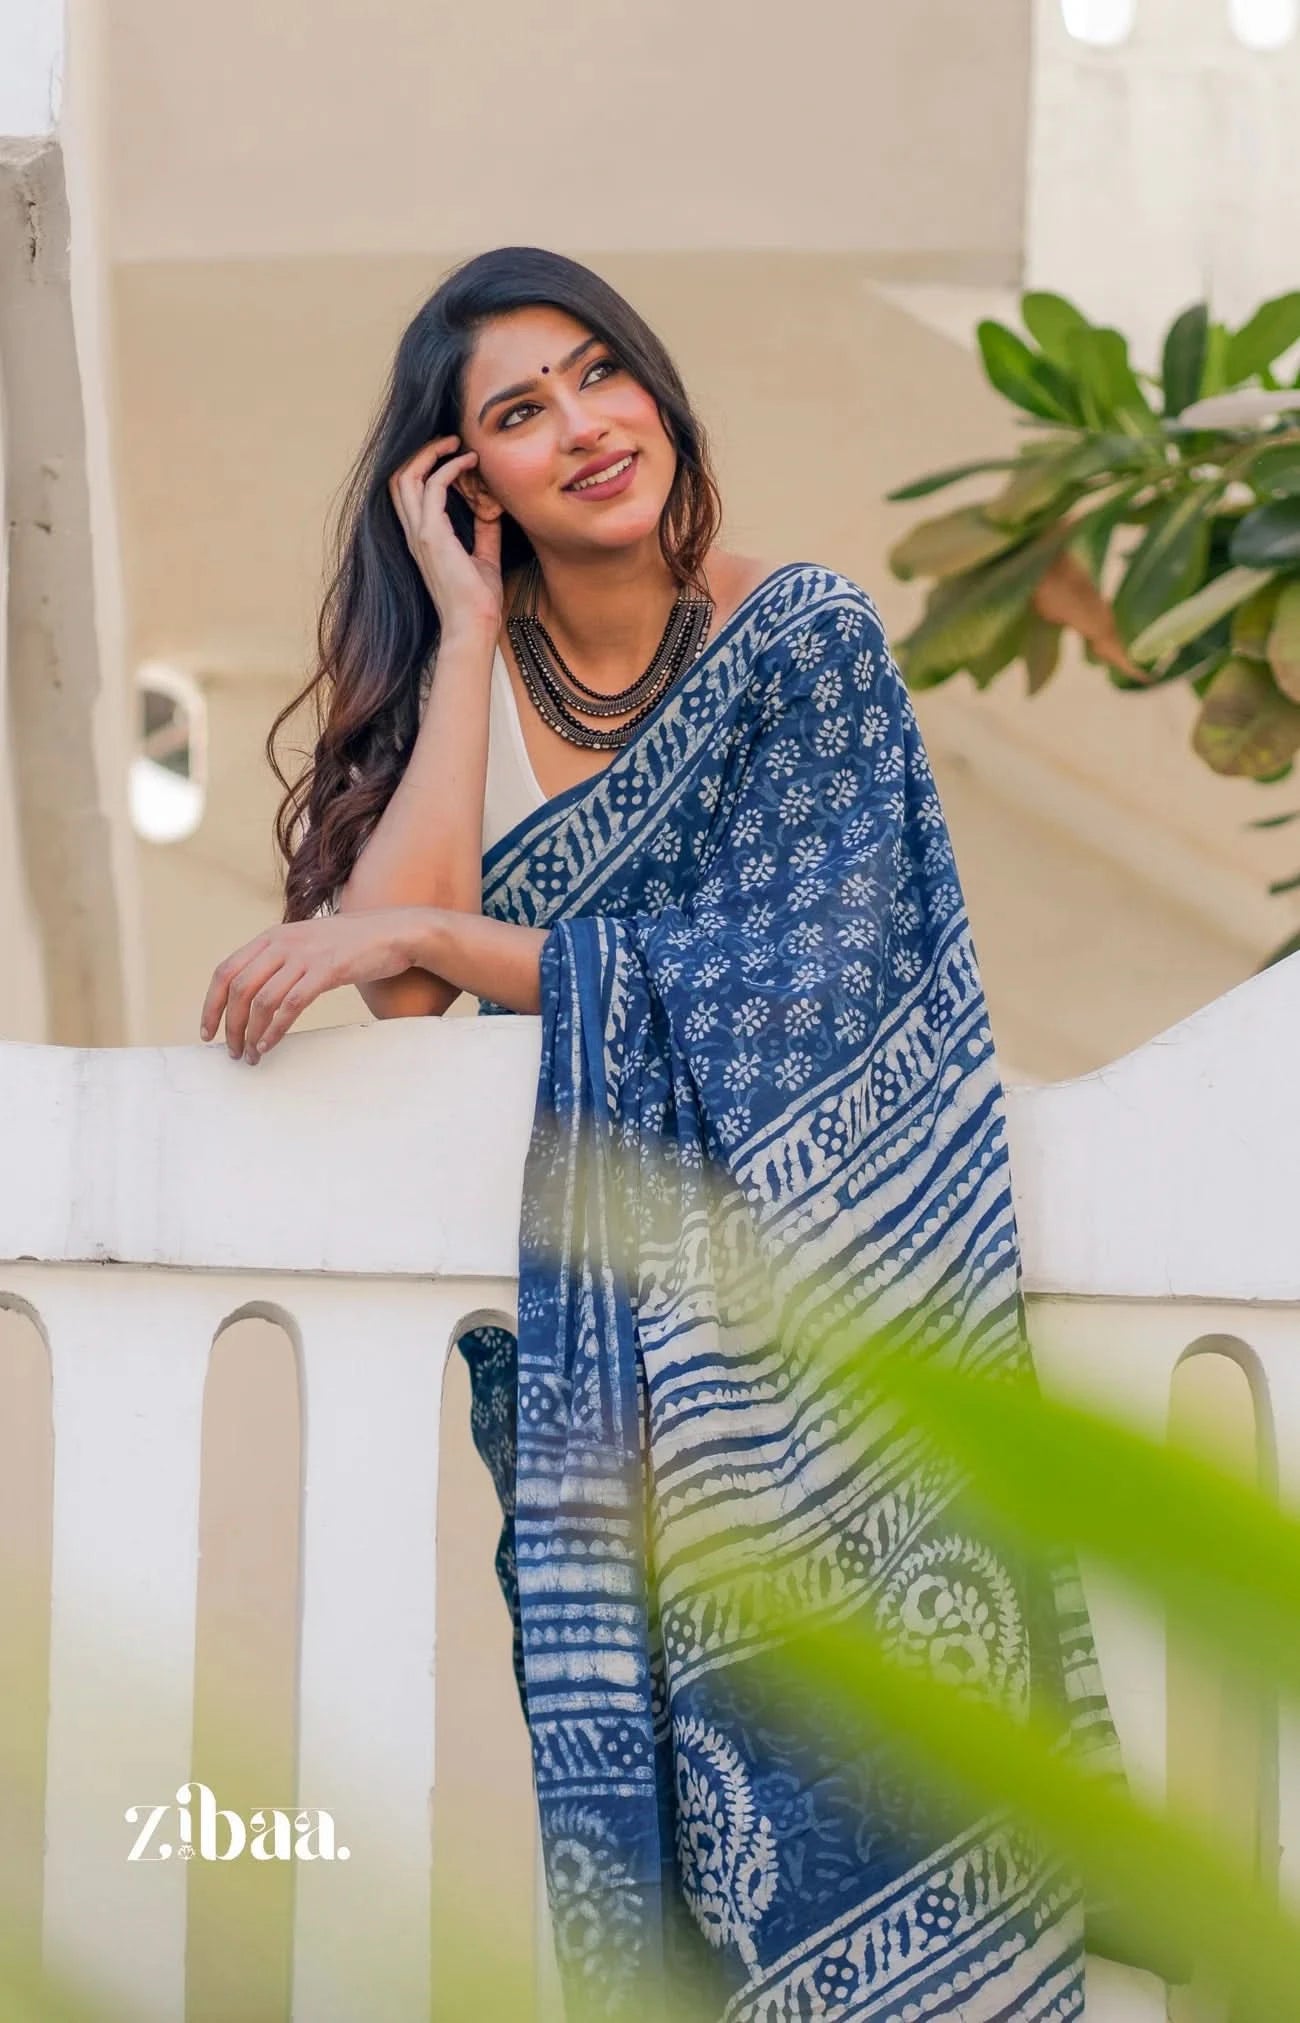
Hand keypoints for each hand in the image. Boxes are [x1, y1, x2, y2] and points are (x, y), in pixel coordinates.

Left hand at [199, 908, 425, 1061]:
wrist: (394, 932)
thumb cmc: (352, 944)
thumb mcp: (306, 944)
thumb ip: (280, 961)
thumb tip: (254, 995)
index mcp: (271, 938)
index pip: (225, 971)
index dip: (210, 1005)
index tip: (208, 1032)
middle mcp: (281, 944)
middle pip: (238, 989)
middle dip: (230, 1026)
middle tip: (232, 1051)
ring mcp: (304, 956)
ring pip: (261, 1000)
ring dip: (251, 1033)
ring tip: (252, 1055)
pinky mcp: (326, 970)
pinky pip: (291, 1006)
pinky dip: (275, 1030)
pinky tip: (271, 1045)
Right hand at [388, 434, 502, 638]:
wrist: (473, 625)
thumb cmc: (478, 600)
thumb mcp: (484, 557)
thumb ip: (483, 530)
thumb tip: (492, 507)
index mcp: (422, 538)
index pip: (411, 492)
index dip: (427, 467)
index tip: (457, 458)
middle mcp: (414, 533)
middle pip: (400, 478)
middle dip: (421, 452)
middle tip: (450, 441)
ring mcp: (419, 533)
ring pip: (406, 477)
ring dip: (429, 454)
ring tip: (455, 443)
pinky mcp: (431, 535)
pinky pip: (433, 487)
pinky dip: (449, 468)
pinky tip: (468, 463)